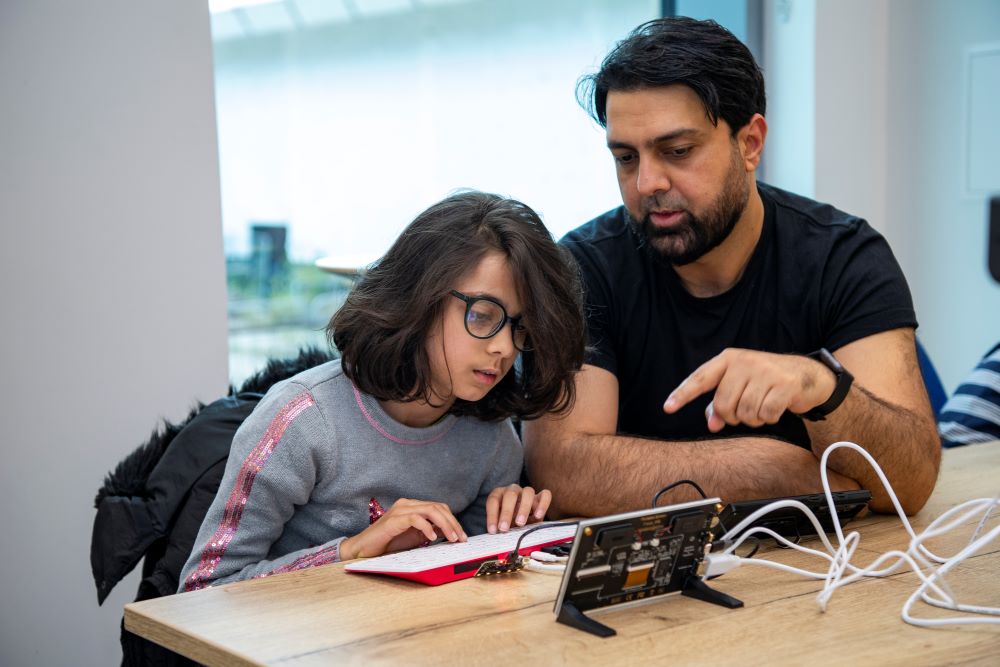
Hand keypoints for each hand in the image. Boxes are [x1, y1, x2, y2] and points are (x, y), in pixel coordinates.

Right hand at [339, 498, 465, 559]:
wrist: (363, 549)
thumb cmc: (388, 543)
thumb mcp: (414, 537)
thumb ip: (429, 531)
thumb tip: (449, 533)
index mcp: (413, 506)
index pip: (439, 508)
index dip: (453, 521)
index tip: (462, 536)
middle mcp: (407, 504)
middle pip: (438, 507)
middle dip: (453, 523)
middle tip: (461, 538)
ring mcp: (400, 510)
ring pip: (430, 510)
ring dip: (445, 525)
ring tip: (452, 538)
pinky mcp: (394, 520)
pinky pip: (416, 519)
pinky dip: (427, 527)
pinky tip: (433, 538)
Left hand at [485, 484, 551, 533]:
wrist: (520, 522)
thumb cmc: (508, 523)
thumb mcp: (501, 525)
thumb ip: (498, 527)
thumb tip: (494, 536)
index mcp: (499, 494)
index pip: (493, 501)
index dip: (492, 515)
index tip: (493, 530)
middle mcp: (513, 490)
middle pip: (510, 495)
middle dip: (506, 512)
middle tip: (504, 528)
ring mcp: (527, 493)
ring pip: (528, 492)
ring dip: (524, 508)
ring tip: (520, 523)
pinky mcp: (541, 497)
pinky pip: (545, 495)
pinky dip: (543, 504)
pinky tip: (538, 516)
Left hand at [663, 348, 836, 431]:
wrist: (807, 374)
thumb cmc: (766, 381)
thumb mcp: (740, 386)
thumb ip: (721, 403)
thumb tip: (711, 423)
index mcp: (728, 359)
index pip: (700, 378)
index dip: (683, 394)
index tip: (667, 408)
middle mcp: (744, 362)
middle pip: (723, 404)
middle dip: (732, 417)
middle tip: (744, 412)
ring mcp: (765, 372)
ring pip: (744, 412)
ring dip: (753, 419)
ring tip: (762, 407)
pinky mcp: (784, 385)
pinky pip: (766, 415)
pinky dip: (769, 418)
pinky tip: (775, 409)